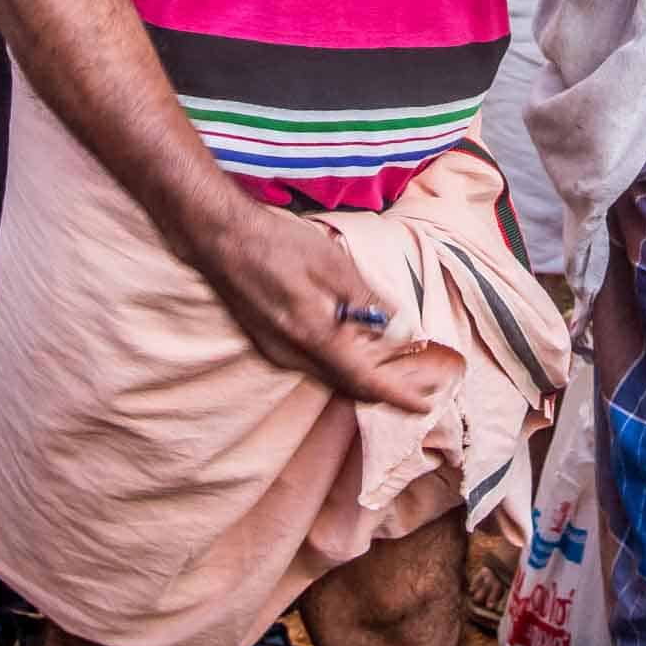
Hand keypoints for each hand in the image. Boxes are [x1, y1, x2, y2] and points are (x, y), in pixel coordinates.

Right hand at [211, 203, 449, 414]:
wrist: (221, 239)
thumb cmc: (279, 244)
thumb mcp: (334, 264)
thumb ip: (366, 299)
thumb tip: (395, 325)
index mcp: (314, 337)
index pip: (364, 381)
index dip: (397, 396)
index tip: (424, 406)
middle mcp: (294, 356)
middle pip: (348, 386)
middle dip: (385, 391)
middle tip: (419, 385)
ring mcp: (277, 352)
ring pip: (330, 378)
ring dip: (362, 377)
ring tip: (395, 368)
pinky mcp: (268, 343)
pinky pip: (314, 366)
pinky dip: (341, 365)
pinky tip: (355, 348)